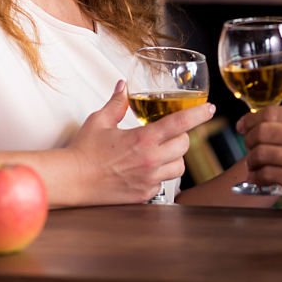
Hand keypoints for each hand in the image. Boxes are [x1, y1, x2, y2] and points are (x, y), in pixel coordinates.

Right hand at [68, 80, 214, 203]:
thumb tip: (123, 86)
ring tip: (158, 153)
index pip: (180, 123)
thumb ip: (117, 103)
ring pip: (179, 167)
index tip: (210, 109)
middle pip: (185, 145)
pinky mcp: (143, 195)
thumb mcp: (100, 121)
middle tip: (168, 135)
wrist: (71, 180)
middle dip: (180, 137)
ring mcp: (148, 180)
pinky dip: (160, 176)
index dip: (198, 114)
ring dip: (173, 158)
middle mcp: (150, 160)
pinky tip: (145, 170)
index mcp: (143, 139)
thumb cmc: (84, 151)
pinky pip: (164, 184)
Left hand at [237, 104, 281, 206]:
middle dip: (249, 138)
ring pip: (262, 153)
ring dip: (251, 159)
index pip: (272, 112)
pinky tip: (258, 176)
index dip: (251, 119)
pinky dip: (258, 176)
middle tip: (247, 143)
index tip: (244, 125)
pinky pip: (268, 175)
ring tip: (253, 162)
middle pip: (263, 132)